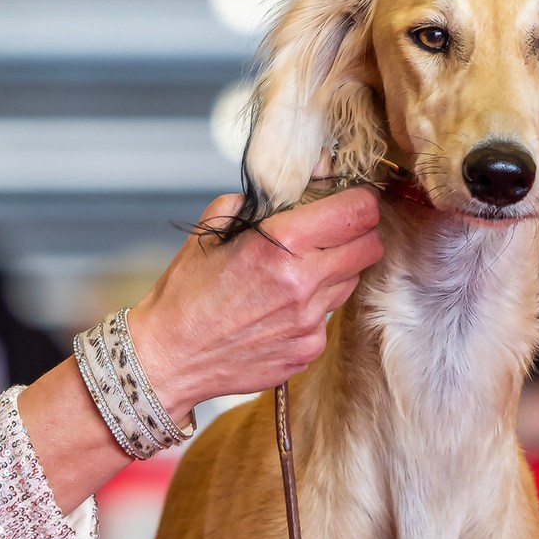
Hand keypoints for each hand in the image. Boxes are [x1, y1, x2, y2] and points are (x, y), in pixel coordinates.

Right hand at [127, 187, 382, 417]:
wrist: (168, 358)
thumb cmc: (186, 292)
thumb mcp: (215, 229)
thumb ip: (261, 200)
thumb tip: (303, 180)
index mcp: (282, 244)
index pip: (359, 211)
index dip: (360, 201)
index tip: (352, 200)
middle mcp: (304, 283)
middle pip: (370, 246)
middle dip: (359, 233)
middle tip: (335, 231)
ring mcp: (310, 321)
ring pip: (352, 280)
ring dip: (337, 269)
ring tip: (299, 271)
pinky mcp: (308, 349)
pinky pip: (330, 316)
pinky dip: (316, 306)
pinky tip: (283, 306)